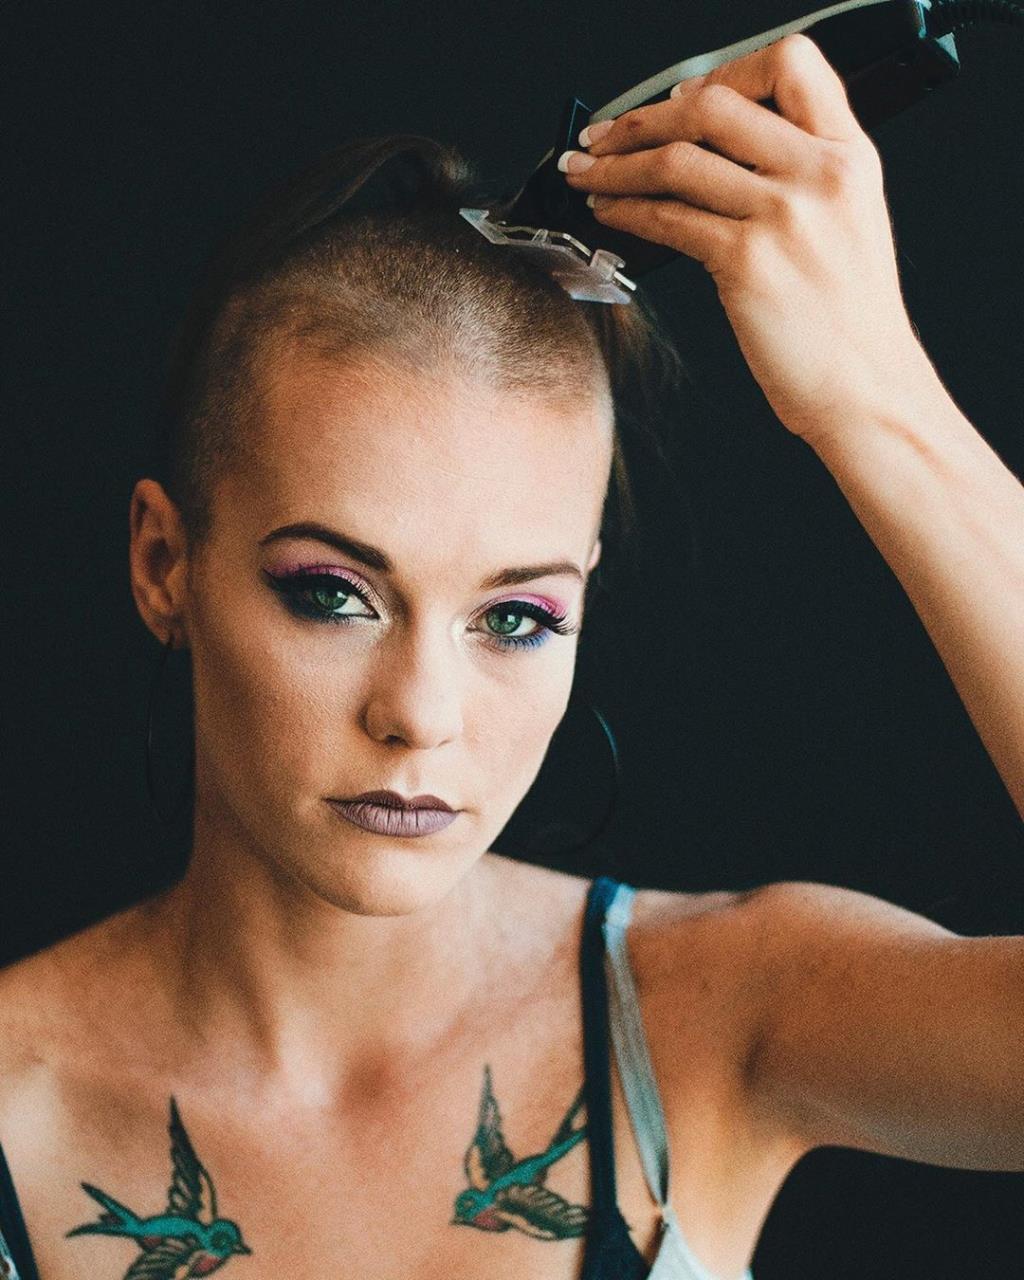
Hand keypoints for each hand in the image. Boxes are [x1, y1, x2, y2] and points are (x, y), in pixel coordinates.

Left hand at [560, 34, 939, 446]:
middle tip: (602, 137)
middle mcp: (820, 174)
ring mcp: (783, 217)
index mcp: (850, 154)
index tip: (680, 100)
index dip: (724, 72)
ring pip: (678, 160)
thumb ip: (803, 174)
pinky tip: (608, 214)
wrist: (867, 387)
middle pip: (715, 105)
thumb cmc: (850, 319)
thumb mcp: (850, 221)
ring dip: (616, 165)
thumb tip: (720, 154)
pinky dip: (626, 212)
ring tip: (585, 176)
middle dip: (642, 118)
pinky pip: (668, 219)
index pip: (790, 64)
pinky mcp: (747, 263)